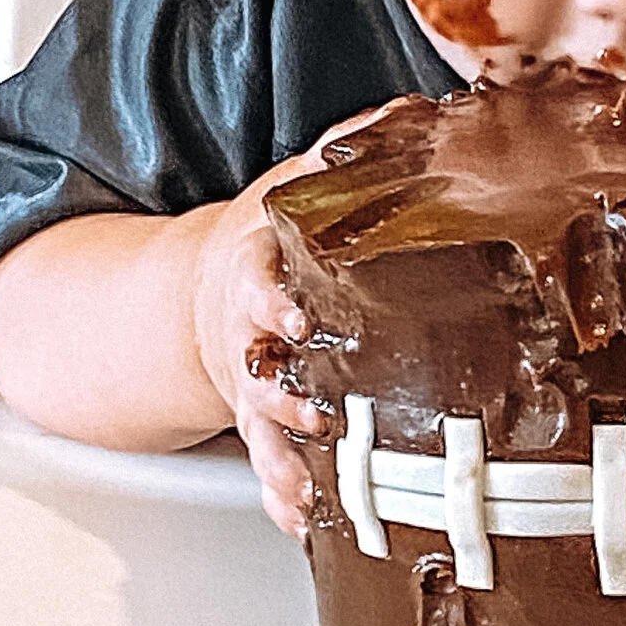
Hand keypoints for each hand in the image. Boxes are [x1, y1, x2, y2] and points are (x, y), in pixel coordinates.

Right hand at [190, 167, 324, 537]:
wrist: (208, 290)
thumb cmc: (270, 241)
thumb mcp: (297, 183)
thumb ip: (350, 147)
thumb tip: (417, 106)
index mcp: (257, 272)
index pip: (257, 283)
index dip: (271, 302)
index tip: (292, 318)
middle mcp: (247, 336)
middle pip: (256, 366)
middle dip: (281, 392)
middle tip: (312, 410)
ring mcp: (252, 385)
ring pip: (261, 427)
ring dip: (283, 456)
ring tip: (307, 486)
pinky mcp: (262, 424)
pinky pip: (270, 464)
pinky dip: (282, 494)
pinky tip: (299, 519)